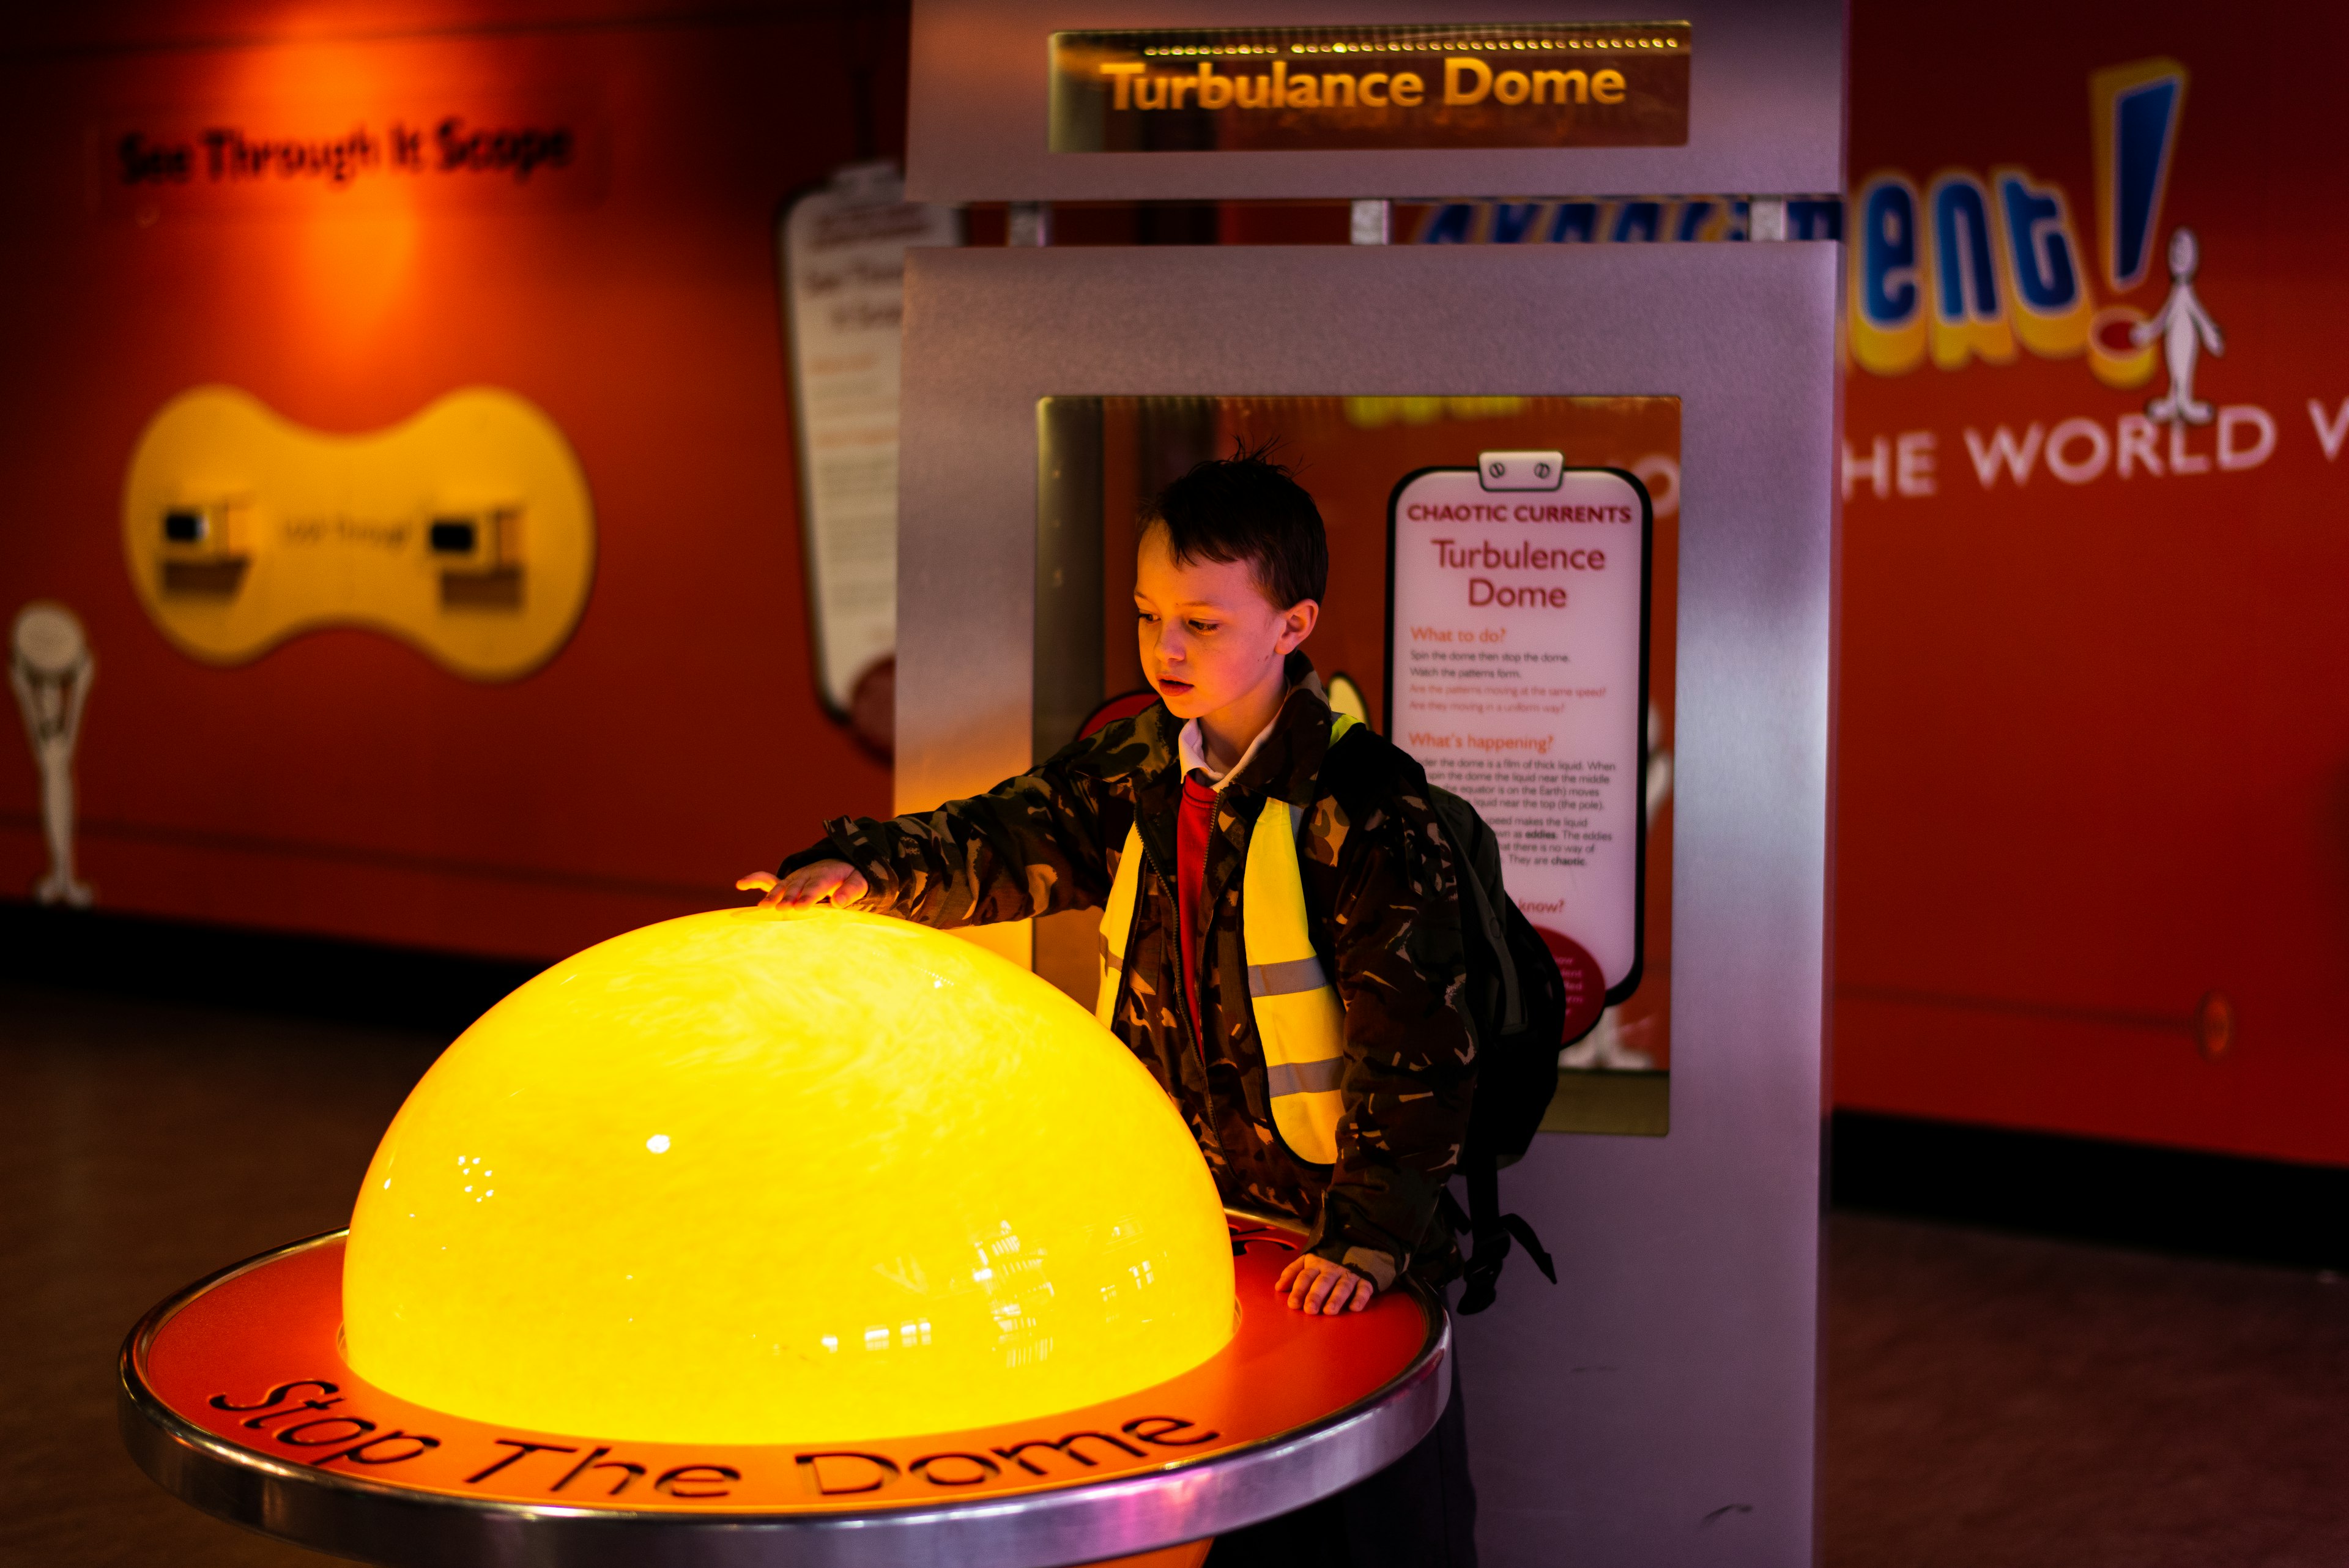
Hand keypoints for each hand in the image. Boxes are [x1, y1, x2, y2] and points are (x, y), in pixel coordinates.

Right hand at [735, 861, 869, 909]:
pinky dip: (754, 880)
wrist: (841, 863)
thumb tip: (838, 902)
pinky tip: (740, 884)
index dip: (808, 896)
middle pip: (797, 887)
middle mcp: (807, 874)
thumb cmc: (851, 877)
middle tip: (782, 908)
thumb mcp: (859, 881)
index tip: (800, 907)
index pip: (816, 887)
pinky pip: (768, 879)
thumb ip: (850, 891)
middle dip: (789, 896)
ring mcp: (795, 878)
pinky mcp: (787, 882)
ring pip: (782, 885)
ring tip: (763, 906)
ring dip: (773, 895)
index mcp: (826, 874)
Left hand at [1273, 1253, 1373, 1314]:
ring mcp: (1349, 1273)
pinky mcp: (1365, 1279)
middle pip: (1322, 1282)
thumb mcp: (1309, 1260)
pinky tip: (1354, 1308)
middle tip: (1310, 1310)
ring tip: (1329, 1311)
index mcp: (1317, 1264)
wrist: (1359, 1244)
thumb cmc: (1329, 1258)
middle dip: (1315, 1295)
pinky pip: (1364, 1289)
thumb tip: (1278, 1287)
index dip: (1299, 1289)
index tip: (1293, 1304)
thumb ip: (1293, 1272)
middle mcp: (1332, 1269)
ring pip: (1342, 1286)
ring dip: (1336, 1298)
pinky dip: (1360, 1298)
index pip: (1305, 1276)